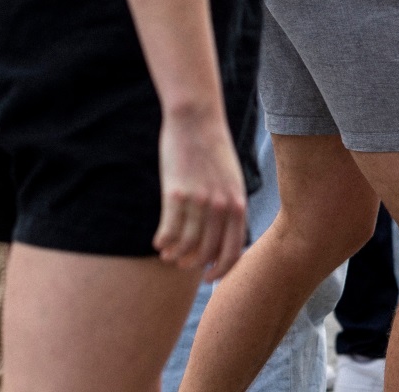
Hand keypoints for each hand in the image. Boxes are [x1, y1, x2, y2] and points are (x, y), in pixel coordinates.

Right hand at [155, 109, 247, 280]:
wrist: (197, 121)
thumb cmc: (213, 151)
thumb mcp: (232, 180)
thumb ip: (230, 206)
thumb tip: (225, 236)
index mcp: (238, 203)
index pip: (233, 250)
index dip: (221, 270)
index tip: (209, 278)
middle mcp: (222, 206)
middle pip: (208, 252)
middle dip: (194, 265)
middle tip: (182, 265)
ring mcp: (200, 201)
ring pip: (187, 245)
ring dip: (175, 255)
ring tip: (168, 255)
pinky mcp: (176, 194)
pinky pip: (169, 230)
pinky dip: (163, 241)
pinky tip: (159, 242)